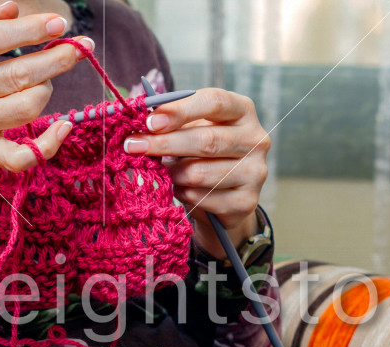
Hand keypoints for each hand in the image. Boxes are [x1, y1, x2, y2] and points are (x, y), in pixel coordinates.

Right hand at [0, 2, 89, 263]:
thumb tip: (13, 8)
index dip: (28, 30)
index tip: (58, 22)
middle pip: (15, 75)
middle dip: (55, 58)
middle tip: (80, 46)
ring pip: (24, 108)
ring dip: (46, 89)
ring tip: (46, 79)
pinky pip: (20, 157)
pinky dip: (47, 145)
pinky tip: (63, 126)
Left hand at [122, 88, 269, 257]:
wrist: (223, 198)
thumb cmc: (202, 154)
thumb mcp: (191, 130)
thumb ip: (172, 121)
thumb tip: (141, 117)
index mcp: (242, 111)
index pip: (215, 102)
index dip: (180, 110)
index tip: (150, 121)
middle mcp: (256, 139)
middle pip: (206, 140)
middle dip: (164, 144)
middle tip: (133, 146)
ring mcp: (255, 172)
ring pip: (200, 173)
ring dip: (172, 173)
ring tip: (161, 171)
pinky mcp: (246, 202)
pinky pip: (202, 198)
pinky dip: (183, 194)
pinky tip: (179, 189)